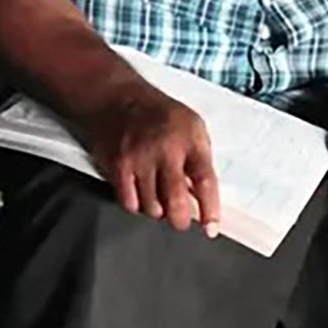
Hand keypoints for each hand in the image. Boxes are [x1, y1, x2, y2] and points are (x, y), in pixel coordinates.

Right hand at [84, 84, 219, 232]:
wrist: (116, 98)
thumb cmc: (159, 114)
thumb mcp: (192, 126)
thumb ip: (199, 159)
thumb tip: (201, 196)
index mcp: (190, 139)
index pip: (205, 182)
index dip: (210, 211)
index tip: (211, 229)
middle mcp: (165, 150)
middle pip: (176, 202)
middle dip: (180, 220)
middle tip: (180, 221)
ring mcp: (139, 159)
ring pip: (152, 208)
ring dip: (157, 211)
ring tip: (157, 198)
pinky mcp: (118, 166)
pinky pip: (129, 203)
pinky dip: (136, 205)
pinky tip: (140, 194)